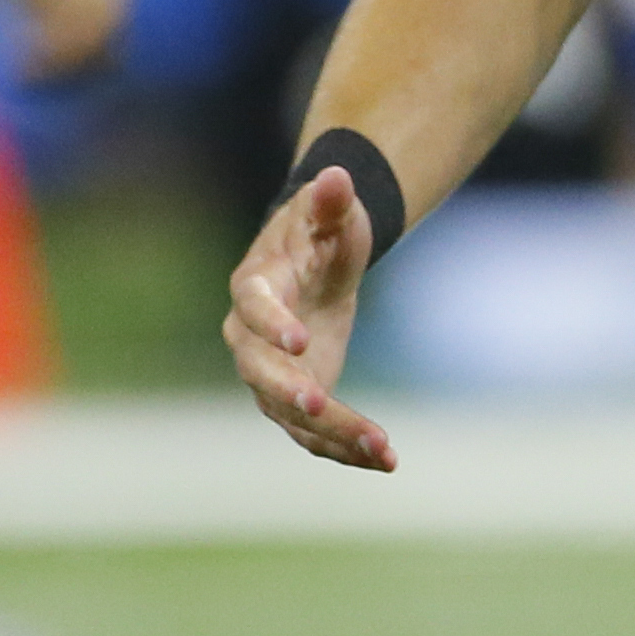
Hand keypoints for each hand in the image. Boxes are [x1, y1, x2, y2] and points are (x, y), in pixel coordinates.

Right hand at [224, 167, 393, 471]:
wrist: (316, 261)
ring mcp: (270, 372)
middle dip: (289, 390)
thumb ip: (332, 201)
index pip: (253, 306)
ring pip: (289, 412)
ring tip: (381, 448)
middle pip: (260, 371)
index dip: (272, 323)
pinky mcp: (294, 395)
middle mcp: (250, 337)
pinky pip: (312, 431)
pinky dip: (344, 446)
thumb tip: (335, 175)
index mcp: (255, 286)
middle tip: (320, 403)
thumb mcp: (332, 213)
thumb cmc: (321, 231)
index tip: (299, 341)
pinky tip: (384, 460)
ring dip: (331, 431)